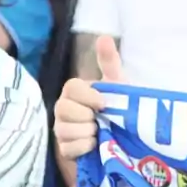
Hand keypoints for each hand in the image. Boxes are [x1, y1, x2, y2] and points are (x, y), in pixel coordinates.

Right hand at [53, 36, 124, 161]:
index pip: (71, 87)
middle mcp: (63, 109)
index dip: (87, 96)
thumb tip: (104, 37)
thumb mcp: (117, 85)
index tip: (104, 104)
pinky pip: (67, 149)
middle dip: (86, 116)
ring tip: (100, 133)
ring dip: (86, 132)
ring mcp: (62, 129)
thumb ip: (109, 62)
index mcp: (75, 92)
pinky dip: (83, 147)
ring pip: (63, 129)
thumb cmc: (118, 108)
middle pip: (63, 109)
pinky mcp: (66, 149)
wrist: (124, 137)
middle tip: (101, 120)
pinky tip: (94, 145)